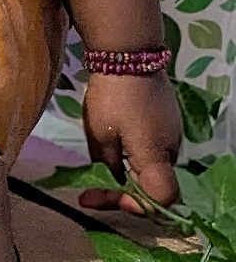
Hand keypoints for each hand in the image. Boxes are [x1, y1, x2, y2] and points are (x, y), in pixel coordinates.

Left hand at [77, 72, 181, 214]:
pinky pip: (154, 150)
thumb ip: (109, 165)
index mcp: (156, 157)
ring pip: (153, 168)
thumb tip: (117, 179)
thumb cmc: (112, 96)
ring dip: (128, 174)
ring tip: (98, 169)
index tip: (103, 195)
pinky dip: (135, 157)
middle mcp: (171, 149)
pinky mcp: (168, 122)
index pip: (160, 201)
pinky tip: (114, 146)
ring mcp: (172, 134)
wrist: (129, 54)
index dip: (133, 206)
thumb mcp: (100, 135)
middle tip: (88, 193)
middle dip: (122, 193)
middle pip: (155, 188)